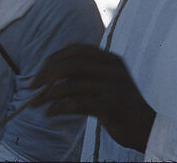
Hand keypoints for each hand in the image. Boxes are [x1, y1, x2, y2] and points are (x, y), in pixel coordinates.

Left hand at [29, 44, 155, 152]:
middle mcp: (114, 70)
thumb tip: (55, 64)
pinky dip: (59, 108)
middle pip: (73, 64)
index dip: (56, 56)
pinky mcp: (111, 106)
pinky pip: (78, 104)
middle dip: (47, 74)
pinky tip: (49, 113)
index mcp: (112, 60)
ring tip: (34, 103)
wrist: (146, 128)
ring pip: (73, 85)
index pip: (79, 49)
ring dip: (48, 94)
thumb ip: (88, 71)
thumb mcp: (107, 82)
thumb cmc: (121, 106)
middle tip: (30, 86)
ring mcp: (113, 87)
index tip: (40, 69)